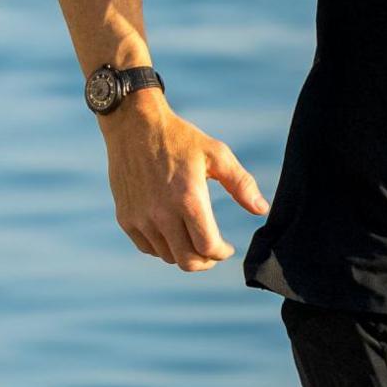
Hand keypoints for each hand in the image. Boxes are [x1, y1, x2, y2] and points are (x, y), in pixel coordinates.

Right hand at [102, 92, 269, 271]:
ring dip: (183, 253)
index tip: (226, 248)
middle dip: (205, 261)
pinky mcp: (125, 217)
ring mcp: (140, 217)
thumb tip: (261, 209)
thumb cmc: (179, 138)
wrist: (133, 125)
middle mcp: (162, 213)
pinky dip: (162, 247)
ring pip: (167, 256)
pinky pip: (147, 248)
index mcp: (188, 199)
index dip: (221, 253)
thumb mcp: (216, 154)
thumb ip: (241, 184)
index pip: (207, 247)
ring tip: (192, 238)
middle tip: (212, 252)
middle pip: (187, 261)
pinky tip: (172, 233)